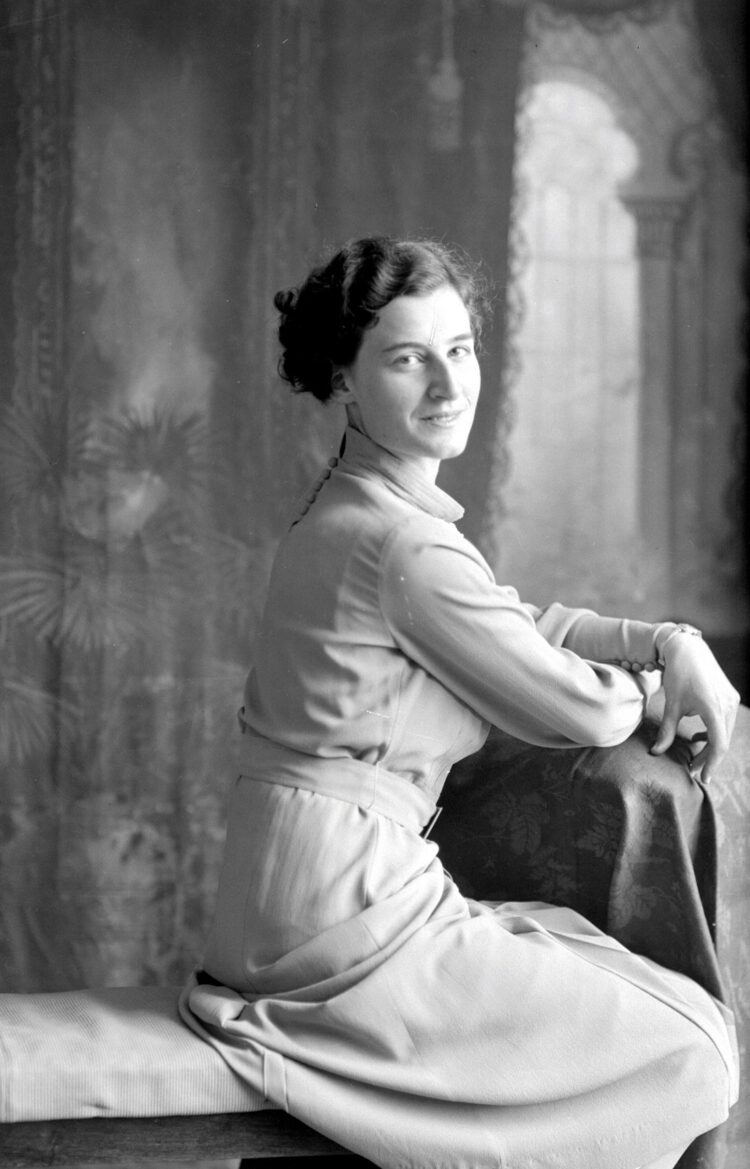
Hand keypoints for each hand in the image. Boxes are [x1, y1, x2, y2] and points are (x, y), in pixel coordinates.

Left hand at [650, 634, 739, 783]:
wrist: (688, 648)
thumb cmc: (678, 674)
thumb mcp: (671, 704)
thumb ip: (667, 730)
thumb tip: (656, 752)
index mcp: (714, 708)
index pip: (718, 745)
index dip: (710, 764)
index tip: (702, 778)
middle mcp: (727, 705)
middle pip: (722, 741)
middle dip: (708, 757)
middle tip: (692, 769)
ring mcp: (731, 700)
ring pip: (725, 732)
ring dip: (711, 745)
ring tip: (693, 755)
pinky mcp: (730, 695)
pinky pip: (725, 721)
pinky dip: (714, 732)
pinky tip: (699, 736)